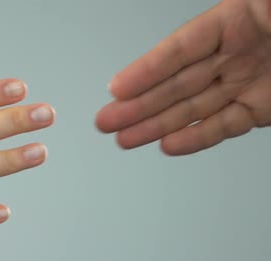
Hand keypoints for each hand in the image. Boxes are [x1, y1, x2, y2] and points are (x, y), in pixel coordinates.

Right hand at [96, 0, 270, 154]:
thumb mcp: (268, 2)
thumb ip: (250, 7)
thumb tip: (196, 35)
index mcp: (237, 20)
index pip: (181, 49)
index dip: (148, 69)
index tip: (118, 87)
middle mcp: (235, 54)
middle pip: (176, 84)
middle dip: (138, 105)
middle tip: (106, 119)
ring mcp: (246, 82)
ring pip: (191, 109)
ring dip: (155, 126)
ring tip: (124, 138)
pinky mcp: (261, 108)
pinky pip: (224, 126)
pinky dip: (196, 138)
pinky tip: (168, 144)